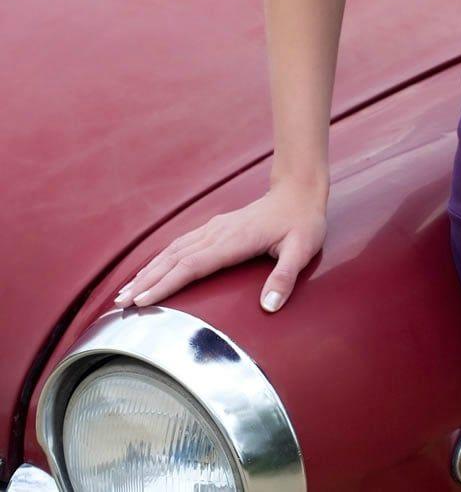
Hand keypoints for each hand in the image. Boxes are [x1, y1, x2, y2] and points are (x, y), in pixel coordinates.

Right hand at [112, 178, 328, 312]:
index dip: (166, 283)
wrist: (299, 191)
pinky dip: (161, 259)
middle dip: (146, 280)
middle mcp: (218, 232)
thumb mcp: (302, 250)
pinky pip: (182, 245)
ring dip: (149, 270)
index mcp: (234, 240)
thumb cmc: (302, 222)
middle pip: (174, 258)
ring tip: (126, 291)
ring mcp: (215, 228)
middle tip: (120, 303)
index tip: (143, 300)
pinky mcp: (216, 229)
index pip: (193, 265)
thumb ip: (285, 277)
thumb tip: (269, 307)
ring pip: (174, 250)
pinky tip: (151, 271)